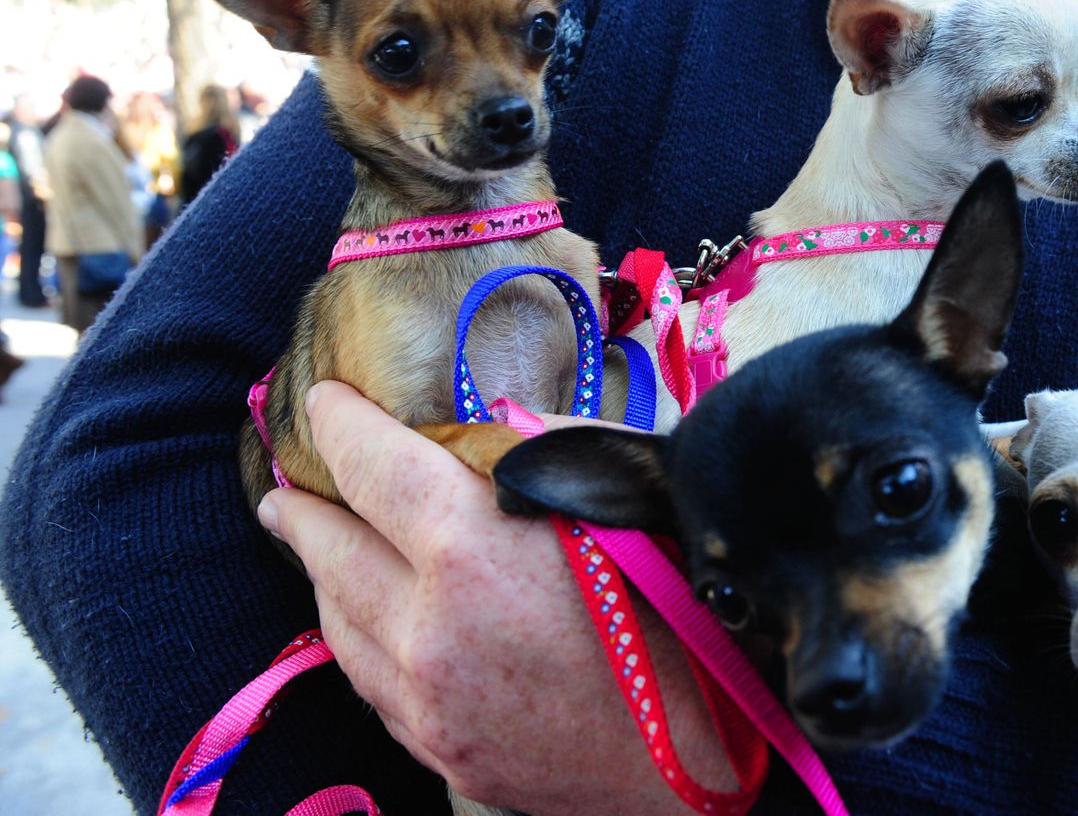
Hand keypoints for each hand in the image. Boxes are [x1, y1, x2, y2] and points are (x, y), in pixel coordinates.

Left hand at [258, 380, 729, 810]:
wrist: (709, 756)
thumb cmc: (683, 608)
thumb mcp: (620, 491)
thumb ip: (541, 447)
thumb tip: (485, 429)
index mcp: (471, 547)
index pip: (372, 464)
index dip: (339, 424)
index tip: (323, 400)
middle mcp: (428, 626)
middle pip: (332, 548)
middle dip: (307, 508)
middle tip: (289, 488)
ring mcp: (426, 699)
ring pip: (339, 621)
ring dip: (324, 573)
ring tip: (316, 545)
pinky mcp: (440, 750)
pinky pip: (373, 683)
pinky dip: (361, 637)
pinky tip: (366, 621)